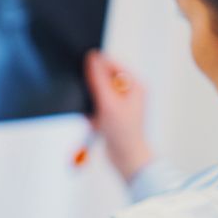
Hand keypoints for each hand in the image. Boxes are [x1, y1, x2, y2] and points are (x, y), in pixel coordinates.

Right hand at [85, 50, 152, 182]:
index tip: (83, 67)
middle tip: (93, 100)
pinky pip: (96, 106)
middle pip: (105, 79)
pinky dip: (92, 113)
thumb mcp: (108, 103)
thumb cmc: (124, 133)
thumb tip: (92, 59)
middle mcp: (130, 92)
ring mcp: (121, 104)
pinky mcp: (112, 114)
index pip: (113, 65)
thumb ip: (99, 80)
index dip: (98, 66)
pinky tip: (95, 122)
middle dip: (94, 89)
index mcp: (135, 85)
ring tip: (96, 114)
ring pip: (98, 93)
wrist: (126, 157)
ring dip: (93, 102)